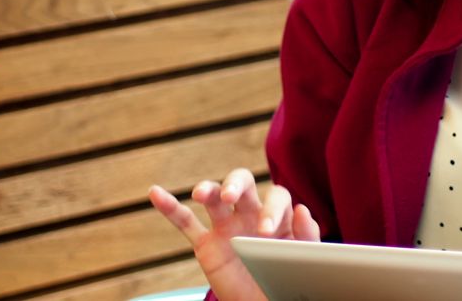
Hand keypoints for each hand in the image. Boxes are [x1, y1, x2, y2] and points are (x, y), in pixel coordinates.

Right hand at [148, 168, 320, 299]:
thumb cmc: (286, 278)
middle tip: (230, 196)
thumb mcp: (301, 259)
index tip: (266, 232)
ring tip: (202, 194)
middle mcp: (251, 213)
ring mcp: (226, 226)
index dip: (271, 209)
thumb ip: (306, 236)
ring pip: (213, 198)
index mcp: (278, 214)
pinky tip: (155, 193)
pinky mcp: (205, 243)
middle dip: (235, 184)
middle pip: (242, 183)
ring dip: (207, 189)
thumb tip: (302, 209)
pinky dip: (169, 207)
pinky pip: (185, 223)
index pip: (275, 197)